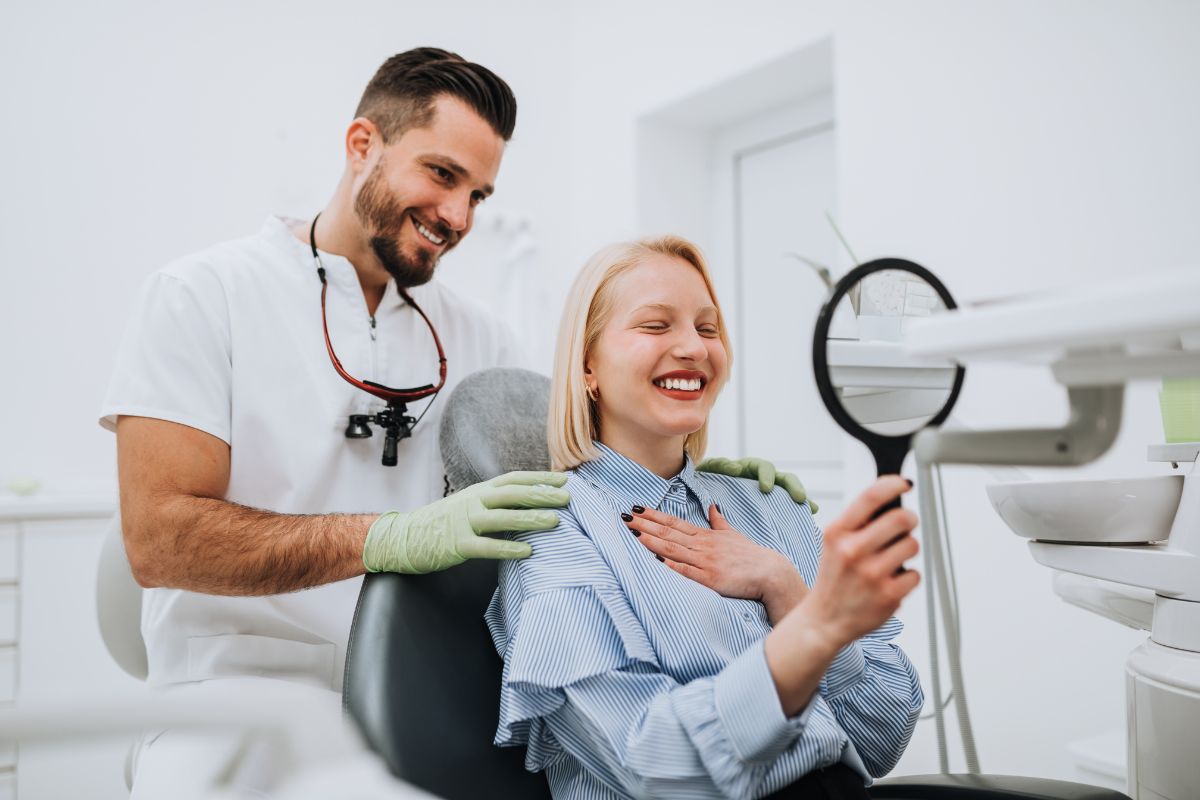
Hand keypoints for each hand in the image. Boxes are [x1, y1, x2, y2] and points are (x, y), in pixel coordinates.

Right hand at [362, 471, 568, 573]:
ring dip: (530, 518)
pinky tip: (528, 552)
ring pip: (502, 518)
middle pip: (512, 494)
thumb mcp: (470, 504)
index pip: (514, 479)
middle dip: (541, 495)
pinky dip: (508, 549)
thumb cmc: (444, 522)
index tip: (565, 479)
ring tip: (554, 522)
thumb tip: (530, 500)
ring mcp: (464, 522)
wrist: (404, 536)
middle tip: (567, 498)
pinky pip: (486, 546)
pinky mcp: (457, 544)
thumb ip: (496, 501)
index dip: (540, 478)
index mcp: (479, 491)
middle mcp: (474, 502)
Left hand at [624, 504, 806, 623]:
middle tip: (624, 517)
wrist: (770, 572)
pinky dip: (671, 566)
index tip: (636, 509)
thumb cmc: (751, 555)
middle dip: (645, 525)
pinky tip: (656, 561)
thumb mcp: (733, 534)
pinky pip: (687, 572)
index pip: (674, 523)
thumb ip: (719, 522)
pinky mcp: (710, 579)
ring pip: (673, 549)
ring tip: (633, 533)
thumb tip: (712, 507)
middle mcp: (702, 546)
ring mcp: (705, 562)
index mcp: (705, 536)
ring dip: (652, 541)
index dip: (654, 516)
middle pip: (668, 534)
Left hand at [696, 457, 817, 512]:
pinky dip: (798, 511)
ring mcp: (767, 493)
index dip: (767, 476)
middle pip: (783, 478)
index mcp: (749, 468)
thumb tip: (737, 469)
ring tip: (810, 507)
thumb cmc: (706, 479)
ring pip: (788, 492)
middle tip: (799, 498)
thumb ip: (722, 466)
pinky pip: (786, 507)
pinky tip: (808, 518)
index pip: (764, 467)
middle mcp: (762, 479)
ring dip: (800, 498)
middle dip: (793, 487)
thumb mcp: (711, 469)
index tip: (765, 488)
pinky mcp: (768, 506)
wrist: (702, 495)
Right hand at [783, 476, 920, 649]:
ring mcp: (872, 574)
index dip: (893, 483)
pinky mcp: (889, 595)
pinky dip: (908, 577)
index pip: (870, 496)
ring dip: (907, 550)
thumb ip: (858, 522)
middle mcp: (853, 551)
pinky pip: (915, 574)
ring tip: (892, 559)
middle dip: (909, 519)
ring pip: (912, 545)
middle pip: (901, 519)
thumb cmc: (834, 578)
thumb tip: (893, 499)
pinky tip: (891, 581)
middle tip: (906, 525)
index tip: (905, 483)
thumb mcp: (834, 543)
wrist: (826, 619)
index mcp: (837, 533)